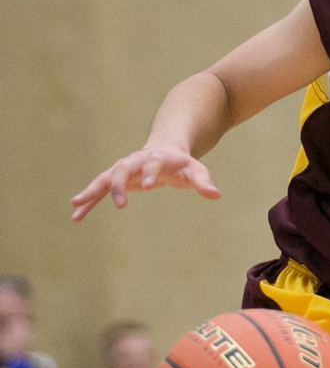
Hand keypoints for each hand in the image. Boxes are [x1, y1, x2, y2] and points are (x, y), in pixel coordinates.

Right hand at [70, 145, 220, 220]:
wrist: (165, 150)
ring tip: (76, 205)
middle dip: (119, 184)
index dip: (151, 172)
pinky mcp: (116, 179)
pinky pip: (99, 190)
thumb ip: (203, 182)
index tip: (149, 186)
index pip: (153, 163)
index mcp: (158, 157)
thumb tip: (215, 194)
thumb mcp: (196, 171)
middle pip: (123, 168)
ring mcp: (124, 169)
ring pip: (105, 178)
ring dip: (92, 191)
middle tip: (120, 204)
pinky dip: (88, 201)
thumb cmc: (182, 164)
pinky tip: (76, 216)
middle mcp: (137, 161)